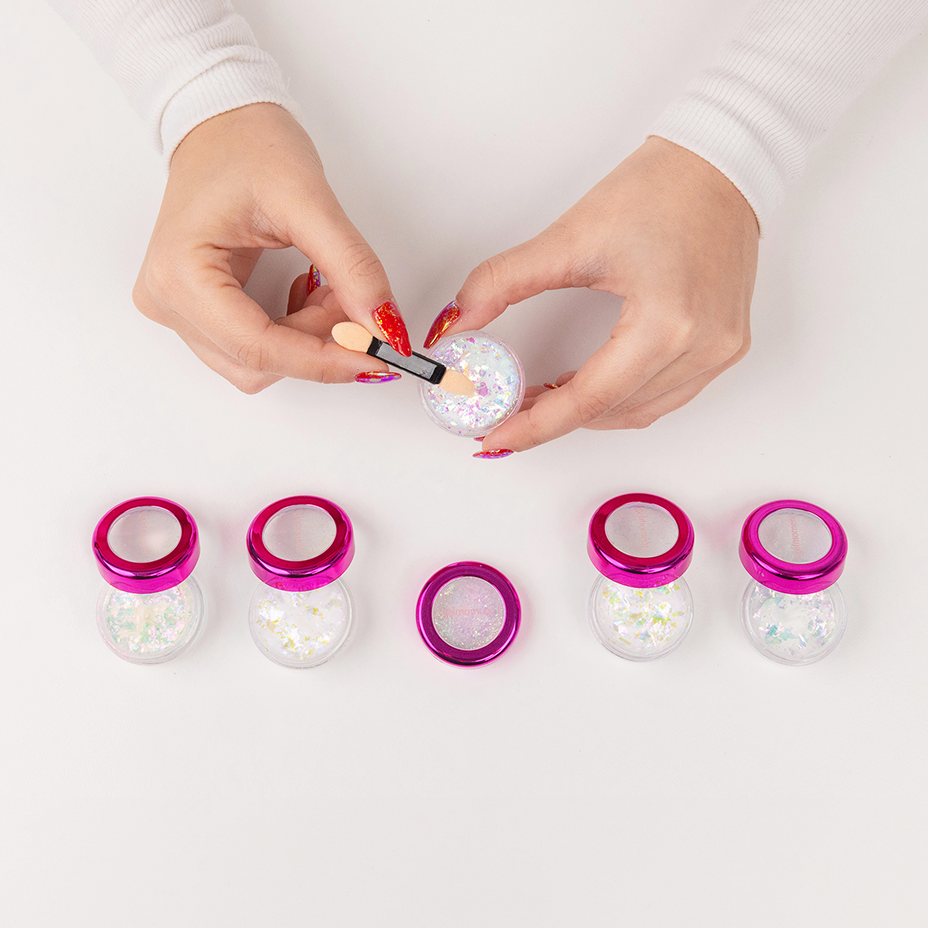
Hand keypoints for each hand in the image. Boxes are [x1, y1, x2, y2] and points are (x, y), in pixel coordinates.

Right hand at [133, 103, 409, 392]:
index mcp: (179, 274)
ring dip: (309, 340)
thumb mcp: (310, 200)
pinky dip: (295, 333)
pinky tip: (309, 296)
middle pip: (258, 363)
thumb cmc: (247, 144)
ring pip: (259, 362)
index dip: (323, 362)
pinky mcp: (196, 311)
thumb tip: (385, 328)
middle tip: (356, 303)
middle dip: (318, 344)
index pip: (258, 348)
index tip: (376, 359)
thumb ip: (352, 268)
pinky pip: (254, 347)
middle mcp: (167, 301)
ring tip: (329, 289)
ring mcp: (178, 310)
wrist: (220, 119)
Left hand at [429, 136, 758, 450]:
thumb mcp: (571, 237)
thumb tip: (460, 321)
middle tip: (504, 414)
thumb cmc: (661, 188)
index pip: (588, 398)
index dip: (536, 425)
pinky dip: (620, 399)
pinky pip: (666, 397)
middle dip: (552, 420)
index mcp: (668, 322)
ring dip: (586, 413)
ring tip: (538, 400)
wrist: (720, 162)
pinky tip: (586, 386)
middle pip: (611, 411)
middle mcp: (703, 347)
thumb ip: (504, 282)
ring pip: (639, 412)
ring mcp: (720, 351)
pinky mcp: (726, 346)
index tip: (496, 439)